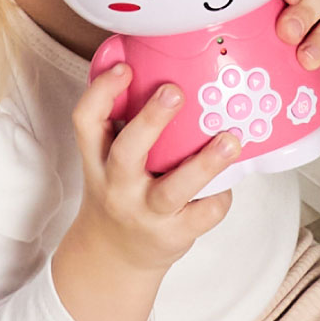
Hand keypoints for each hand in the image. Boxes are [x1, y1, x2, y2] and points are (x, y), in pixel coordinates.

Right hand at [70, 66, 238, 274]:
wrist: (114, 256)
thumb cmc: (121, 190)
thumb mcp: (108, 158)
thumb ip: (125, 121)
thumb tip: (162, 64)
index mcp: (98, 159)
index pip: (86, 121)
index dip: (101, 92)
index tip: (124, 67)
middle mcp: (117, 186)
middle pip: (126, 152)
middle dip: (151, 121)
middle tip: (175, 91)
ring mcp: (146, 212)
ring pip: (173, 189)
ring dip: (204, 164)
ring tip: (230, 140)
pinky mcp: (174, 235)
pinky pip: (202, 213)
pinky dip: (220, 194)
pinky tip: (232, 177)